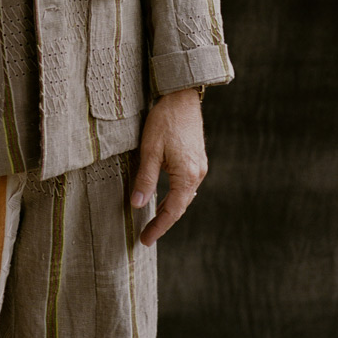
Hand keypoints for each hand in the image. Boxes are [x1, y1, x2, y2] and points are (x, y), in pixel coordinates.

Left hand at [131, 87, 206, 246]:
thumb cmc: (164, 120)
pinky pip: (187, 185)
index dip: (158, 227)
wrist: (182, 96)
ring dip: (170, 209)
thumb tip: (138, 205)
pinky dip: (175, 195)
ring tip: (154, 220)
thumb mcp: (150, 150)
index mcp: (187, 175)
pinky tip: (165, 197)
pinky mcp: (197, 158)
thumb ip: (145, 179)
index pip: (172, 211)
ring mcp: (199, 166)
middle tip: (147, 235)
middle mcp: (197, 173)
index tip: (145, 240)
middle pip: (180, 206)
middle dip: (164, 222)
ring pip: (184, 196)